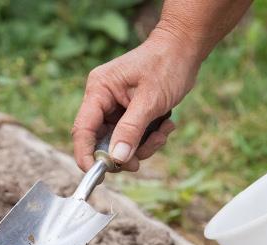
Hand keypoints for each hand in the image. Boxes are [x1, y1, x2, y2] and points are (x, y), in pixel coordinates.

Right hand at [70, 30, 200, 171]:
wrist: (184, 48)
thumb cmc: (167, 65)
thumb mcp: (150, 101)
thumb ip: (131, 130)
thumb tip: (116, 159)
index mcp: (99, 91)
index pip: (82, 129)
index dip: (85, 154)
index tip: (95, 174)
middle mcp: (101, 100)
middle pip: (99, 140)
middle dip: (121, 153)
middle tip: (139, 160)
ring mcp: (114, 107)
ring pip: (118, 142)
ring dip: (141, 147)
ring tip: (162, 133)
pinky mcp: (127, 113)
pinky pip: (131, 137)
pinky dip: (148, 139)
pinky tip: (165, 126)